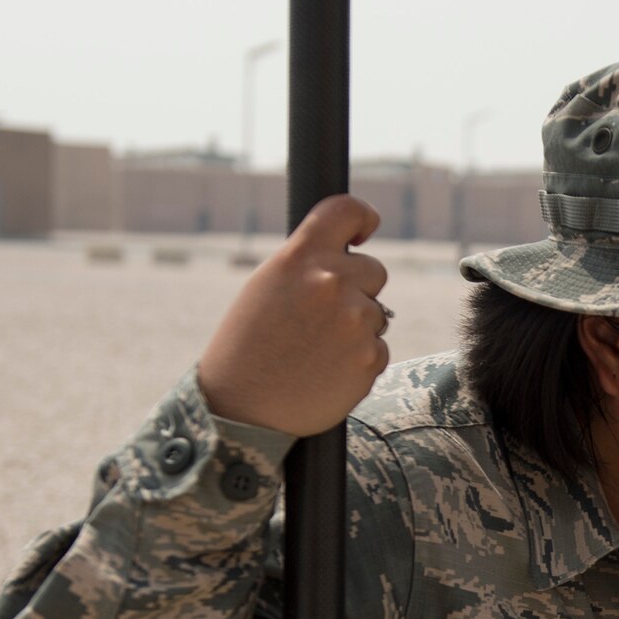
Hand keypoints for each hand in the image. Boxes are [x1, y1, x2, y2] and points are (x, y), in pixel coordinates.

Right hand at [196, 195, 390, 437]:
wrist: (240, 408)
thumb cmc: (247, 347)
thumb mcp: (266, 287)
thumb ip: (307, 265)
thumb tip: (347, 254)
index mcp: (300, 258)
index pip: (347, 210)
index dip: (362, 217)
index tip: (364, 230)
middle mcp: (332, 282)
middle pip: (373, 271)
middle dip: (357, 290)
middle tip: (319, 320)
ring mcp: (356, 320)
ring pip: (378, 313)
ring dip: (357, 328)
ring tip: (315, 351)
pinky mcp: (370, 357)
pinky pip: (378, 348)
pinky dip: (359, 360)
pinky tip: (326, 372)